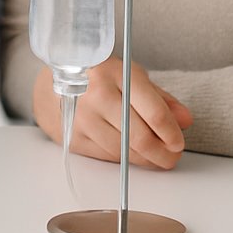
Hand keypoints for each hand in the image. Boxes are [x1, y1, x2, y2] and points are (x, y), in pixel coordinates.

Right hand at [32, 57, 192, 169]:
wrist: (47, 83)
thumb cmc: (96, 77)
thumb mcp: (129, 76)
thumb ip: (160, 99)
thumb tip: (185, 120)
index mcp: (114, 73)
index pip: (153, 112)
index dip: (171, 133)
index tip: (178, 142)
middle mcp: (96, 96)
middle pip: (140, 137)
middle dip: (163, 153)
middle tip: (171, 157)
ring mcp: (81, 118)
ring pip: (125, 152)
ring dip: (146, 159)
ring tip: (155, 156)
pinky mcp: (72, 138)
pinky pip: (108, 156)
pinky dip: (125, 159)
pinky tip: (131, 153)